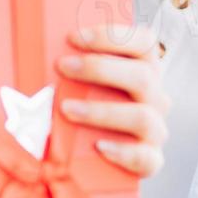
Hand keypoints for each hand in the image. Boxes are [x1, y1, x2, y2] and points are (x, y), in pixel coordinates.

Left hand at [55, 24, 169, 177]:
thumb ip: (71, 66)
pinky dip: (122, 152)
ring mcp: (155, 130)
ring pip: (142, 117)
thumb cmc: (79, 109)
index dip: (112, 36)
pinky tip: (97, 147)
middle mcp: (155, 97)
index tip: (73, 37)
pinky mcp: (150, 160)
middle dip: (100, 68)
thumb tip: (41, 50)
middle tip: (63, 67)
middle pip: (143, 76)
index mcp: (144, 70)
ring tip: (67, 109)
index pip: (144, 43)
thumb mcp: (78, 85)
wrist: (85, 159)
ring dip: (102, 111)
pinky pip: (144, 157)